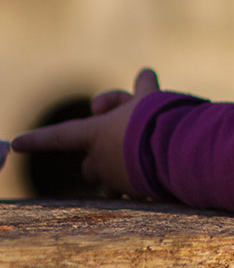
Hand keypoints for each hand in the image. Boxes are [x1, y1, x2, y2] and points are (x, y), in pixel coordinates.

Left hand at [12, 69, 160, 197]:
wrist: (182, 150)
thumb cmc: (160, 119)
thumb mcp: (151, 98)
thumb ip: (144, 89)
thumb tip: (145, 72)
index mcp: (97, 134)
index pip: (60, 136)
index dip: (38, 139)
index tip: (18, 144)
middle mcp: (101, 159)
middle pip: (91, 162)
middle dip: (102, 153)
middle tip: (129, 137)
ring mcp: (118, 180)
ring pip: (111, 180)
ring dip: (121, 170)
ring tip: (148, 159)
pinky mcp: (139, 195)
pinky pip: (134, 192)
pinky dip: (143, 184)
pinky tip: (161, 178)